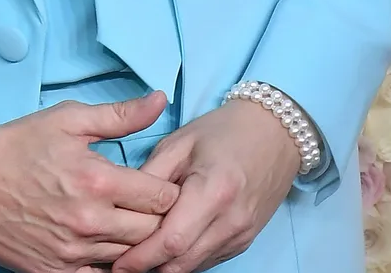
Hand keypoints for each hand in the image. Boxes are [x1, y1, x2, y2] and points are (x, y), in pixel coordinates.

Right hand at [0, 90, 180, 272]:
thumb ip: (119, 115)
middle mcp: (89, 221)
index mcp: (97, 179)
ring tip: (126, 221)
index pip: (161, 197)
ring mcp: (71, 252)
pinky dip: (107, 262)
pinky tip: (102, 243)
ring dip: (133, 241)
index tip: (161, 183)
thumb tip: (159, 101)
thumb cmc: (19, 143)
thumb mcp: (68, 119)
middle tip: (147, 204)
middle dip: (156, 218)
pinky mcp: (54, 272)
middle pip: (151, 232)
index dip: (168, 189)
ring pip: (129, 258)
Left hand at [109, 98, 300, 272]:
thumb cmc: (223, 131)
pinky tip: (166, 247)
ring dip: (165, 266)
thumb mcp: (180, 142)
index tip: (115, 264)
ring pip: (194, 267)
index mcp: (213, 191)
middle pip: (182, 263)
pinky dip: (184, 259)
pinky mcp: (244, 242)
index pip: (172, 240)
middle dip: (148, 267)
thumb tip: (123, 205)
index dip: (141, 257)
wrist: (275, 133)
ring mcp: (241, 236)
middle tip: (119, 263)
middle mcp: (230, 222)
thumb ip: (151, 176)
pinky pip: (207, 260)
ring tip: (139, 255)